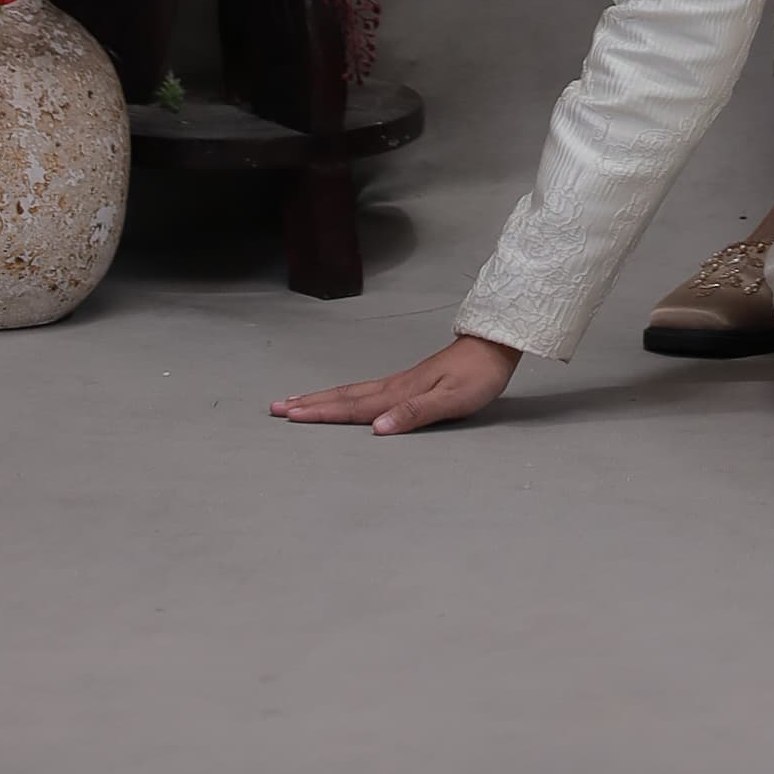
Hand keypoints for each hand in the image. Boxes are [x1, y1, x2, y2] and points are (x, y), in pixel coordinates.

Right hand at [272, 332, 518, 434]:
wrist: (496, 344)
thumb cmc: (477, 376)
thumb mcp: (451, 399)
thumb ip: (414, 414)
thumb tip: (377, 429)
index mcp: (399, 392)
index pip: (353, 407)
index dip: (320, 413)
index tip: (290, 416)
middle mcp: (394, 386)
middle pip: (344, 396)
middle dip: (310, 404)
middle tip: (277, 407)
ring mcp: (400, 382)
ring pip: (352, 391)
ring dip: (322, 398)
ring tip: (297, 401)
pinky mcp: (409, 382)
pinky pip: (366, 390)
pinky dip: (345, 395)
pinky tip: (342, 398)